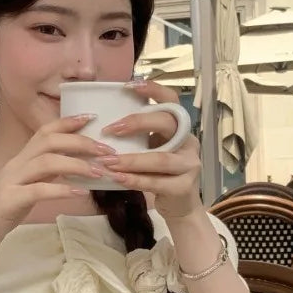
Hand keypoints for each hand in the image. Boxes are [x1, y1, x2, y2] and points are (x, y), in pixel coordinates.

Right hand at [0, 114, 113, 259]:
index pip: (44, 132)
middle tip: (106, 150)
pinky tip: (81, 193)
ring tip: (99, 172)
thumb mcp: (26, 189)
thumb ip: (45, 176)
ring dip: (77, 164)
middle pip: (49, 141)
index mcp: (20, 160)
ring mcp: (11, 182)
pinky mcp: (10, 201)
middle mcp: (15, 165)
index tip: (92, 118)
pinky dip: (62, 190)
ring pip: (46, 162)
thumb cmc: (2, 213)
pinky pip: (39, 190)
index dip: (68, 122)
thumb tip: (72, 167)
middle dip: (80, 142)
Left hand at [97, 81, 202, 219]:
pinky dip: (135, 180)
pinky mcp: (184, 186)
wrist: (180, 207)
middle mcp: (188, 143)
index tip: (128, 85)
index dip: (153, 90)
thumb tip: (103, 124)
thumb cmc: (160, 175)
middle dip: (137, 123)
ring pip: (160, 158)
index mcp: (179, 129)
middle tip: (110, 129)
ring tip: (108, 161)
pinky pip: (157, 182)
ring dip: (131, 159)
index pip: (171, 101)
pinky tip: (117, 179)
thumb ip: (138, 138)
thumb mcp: (152, 151)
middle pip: (166, 123)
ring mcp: (189, 165)